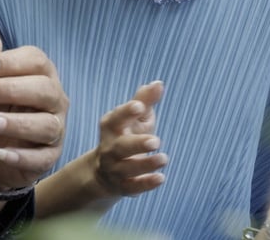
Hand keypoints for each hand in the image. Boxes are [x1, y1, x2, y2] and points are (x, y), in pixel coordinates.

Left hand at [0, 16, 68, 191]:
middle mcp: (54, 99)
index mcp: (41, 74)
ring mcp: (54, 129)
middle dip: (13, 89)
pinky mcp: (48, 157)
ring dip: (18, 123)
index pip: (37, 61)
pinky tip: (0, 152)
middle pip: (45, 90)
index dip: (11, 62)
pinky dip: (22, 156)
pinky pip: (42, 157)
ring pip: (47, 125)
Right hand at [92, 81, 167, 197]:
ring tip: (164, 158)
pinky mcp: (123, 186)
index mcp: (111, 127)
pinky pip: (133, 187)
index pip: (116, 118)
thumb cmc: (127, 136)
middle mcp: (109, 148)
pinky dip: (146, 184)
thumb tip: (159, 83)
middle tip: (156, 141)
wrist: (106, 172)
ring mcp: (115, 169)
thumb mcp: (135, 118)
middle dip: (138, 144)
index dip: (126, 112)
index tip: (139, 106)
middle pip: (121, 147)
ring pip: (127, 168)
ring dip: (146, 164)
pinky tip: (161, 178)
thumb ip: (145, 100)